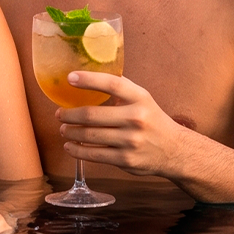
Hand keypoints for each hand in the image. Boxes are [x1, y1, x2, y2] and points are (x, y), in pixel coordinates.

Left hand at [56, 71, 194, 178]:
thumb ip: (121, 88)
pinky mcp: (125, 159)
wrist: (174, 150)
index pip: (111, 83)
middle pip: (91, 114)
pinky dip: (77, 150)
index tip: (70, 78)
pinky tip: (70, 146)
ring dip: (70, 132)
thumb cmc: (152, 120)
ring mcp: (130, 140)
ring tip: (63, 129)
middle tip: (59, 114)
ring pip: (89, 135)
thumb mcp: (142, 99)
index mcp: (139, 98)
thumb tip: (90, 74)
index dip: (88, 79)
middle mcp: (136, 118)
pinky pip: (93, 155)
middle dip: (69, 115)